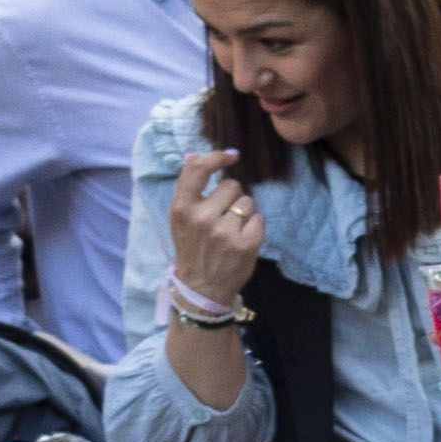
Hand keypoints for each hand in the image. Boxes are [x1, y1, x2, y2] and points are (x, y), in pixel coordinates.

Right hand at [168, 150, 267, 308]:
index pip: (199, 169)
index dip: (217, 157)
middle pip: (232, 185)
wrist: (201, 287)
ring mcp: (224, 232)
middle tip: (222, 217)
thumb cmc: (192, 246)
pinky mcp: (245, 244)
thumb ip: (187, 186)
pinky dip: (254, 227)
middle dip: (231, 197)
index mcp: (181, 208)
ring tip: (231, 230)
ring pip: (248, 201)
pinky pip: (259, 218)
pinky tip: (242, 239)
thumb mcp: (181, 217)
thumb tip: (194, 154)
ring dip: (244, 212)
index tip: (231, 156)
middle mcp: (202, 217)